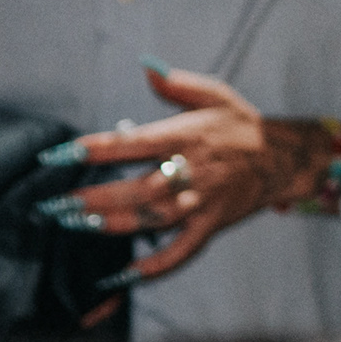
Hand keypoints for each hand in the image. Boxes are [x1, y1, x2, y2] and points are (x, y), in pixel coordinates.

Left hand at [42, 60, 303, 282]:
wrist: (283, 156)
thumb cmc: (240, 123)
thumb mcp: (214, 94)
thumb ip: (177, 83)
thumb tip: (146, 66)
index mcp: (184, 136)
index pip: (130, 143)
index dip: (93, 150)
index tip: (57, 155)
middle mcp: (191, 170)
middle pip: (136, 188)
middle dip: (94, 198)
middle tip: (57, 204)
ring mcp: (202, 201)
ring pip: (153, 219)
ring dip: (115, 224)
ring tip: (80, 225)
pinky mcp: (212, 224)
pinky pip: (183, 250)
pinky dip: (156, 266)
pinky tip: (127, 275)